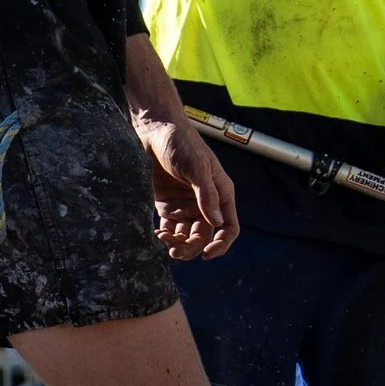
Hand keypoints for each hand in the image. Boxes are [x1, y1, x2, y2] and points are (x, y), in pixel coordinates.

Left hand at [131, 101, 238, 260]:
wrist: (155, 131)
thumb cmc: (182, 143)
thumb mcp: (197, 167)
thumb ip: (207, 194)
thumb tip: (217, 223)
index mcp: (221, 194)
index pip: (229, 227)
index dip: (221, 244)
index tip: (207, 254)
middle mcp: (205, 203)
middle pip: (204, 237)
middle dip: (192, 248)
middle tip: (175, 252)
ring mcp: (186, 206)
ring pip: (187, 237)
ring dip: (177, 244)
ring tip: (164, 240)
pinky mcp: (168, 206)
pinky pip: (171, 229)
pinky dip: (166, 236)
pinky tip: (158, 233)